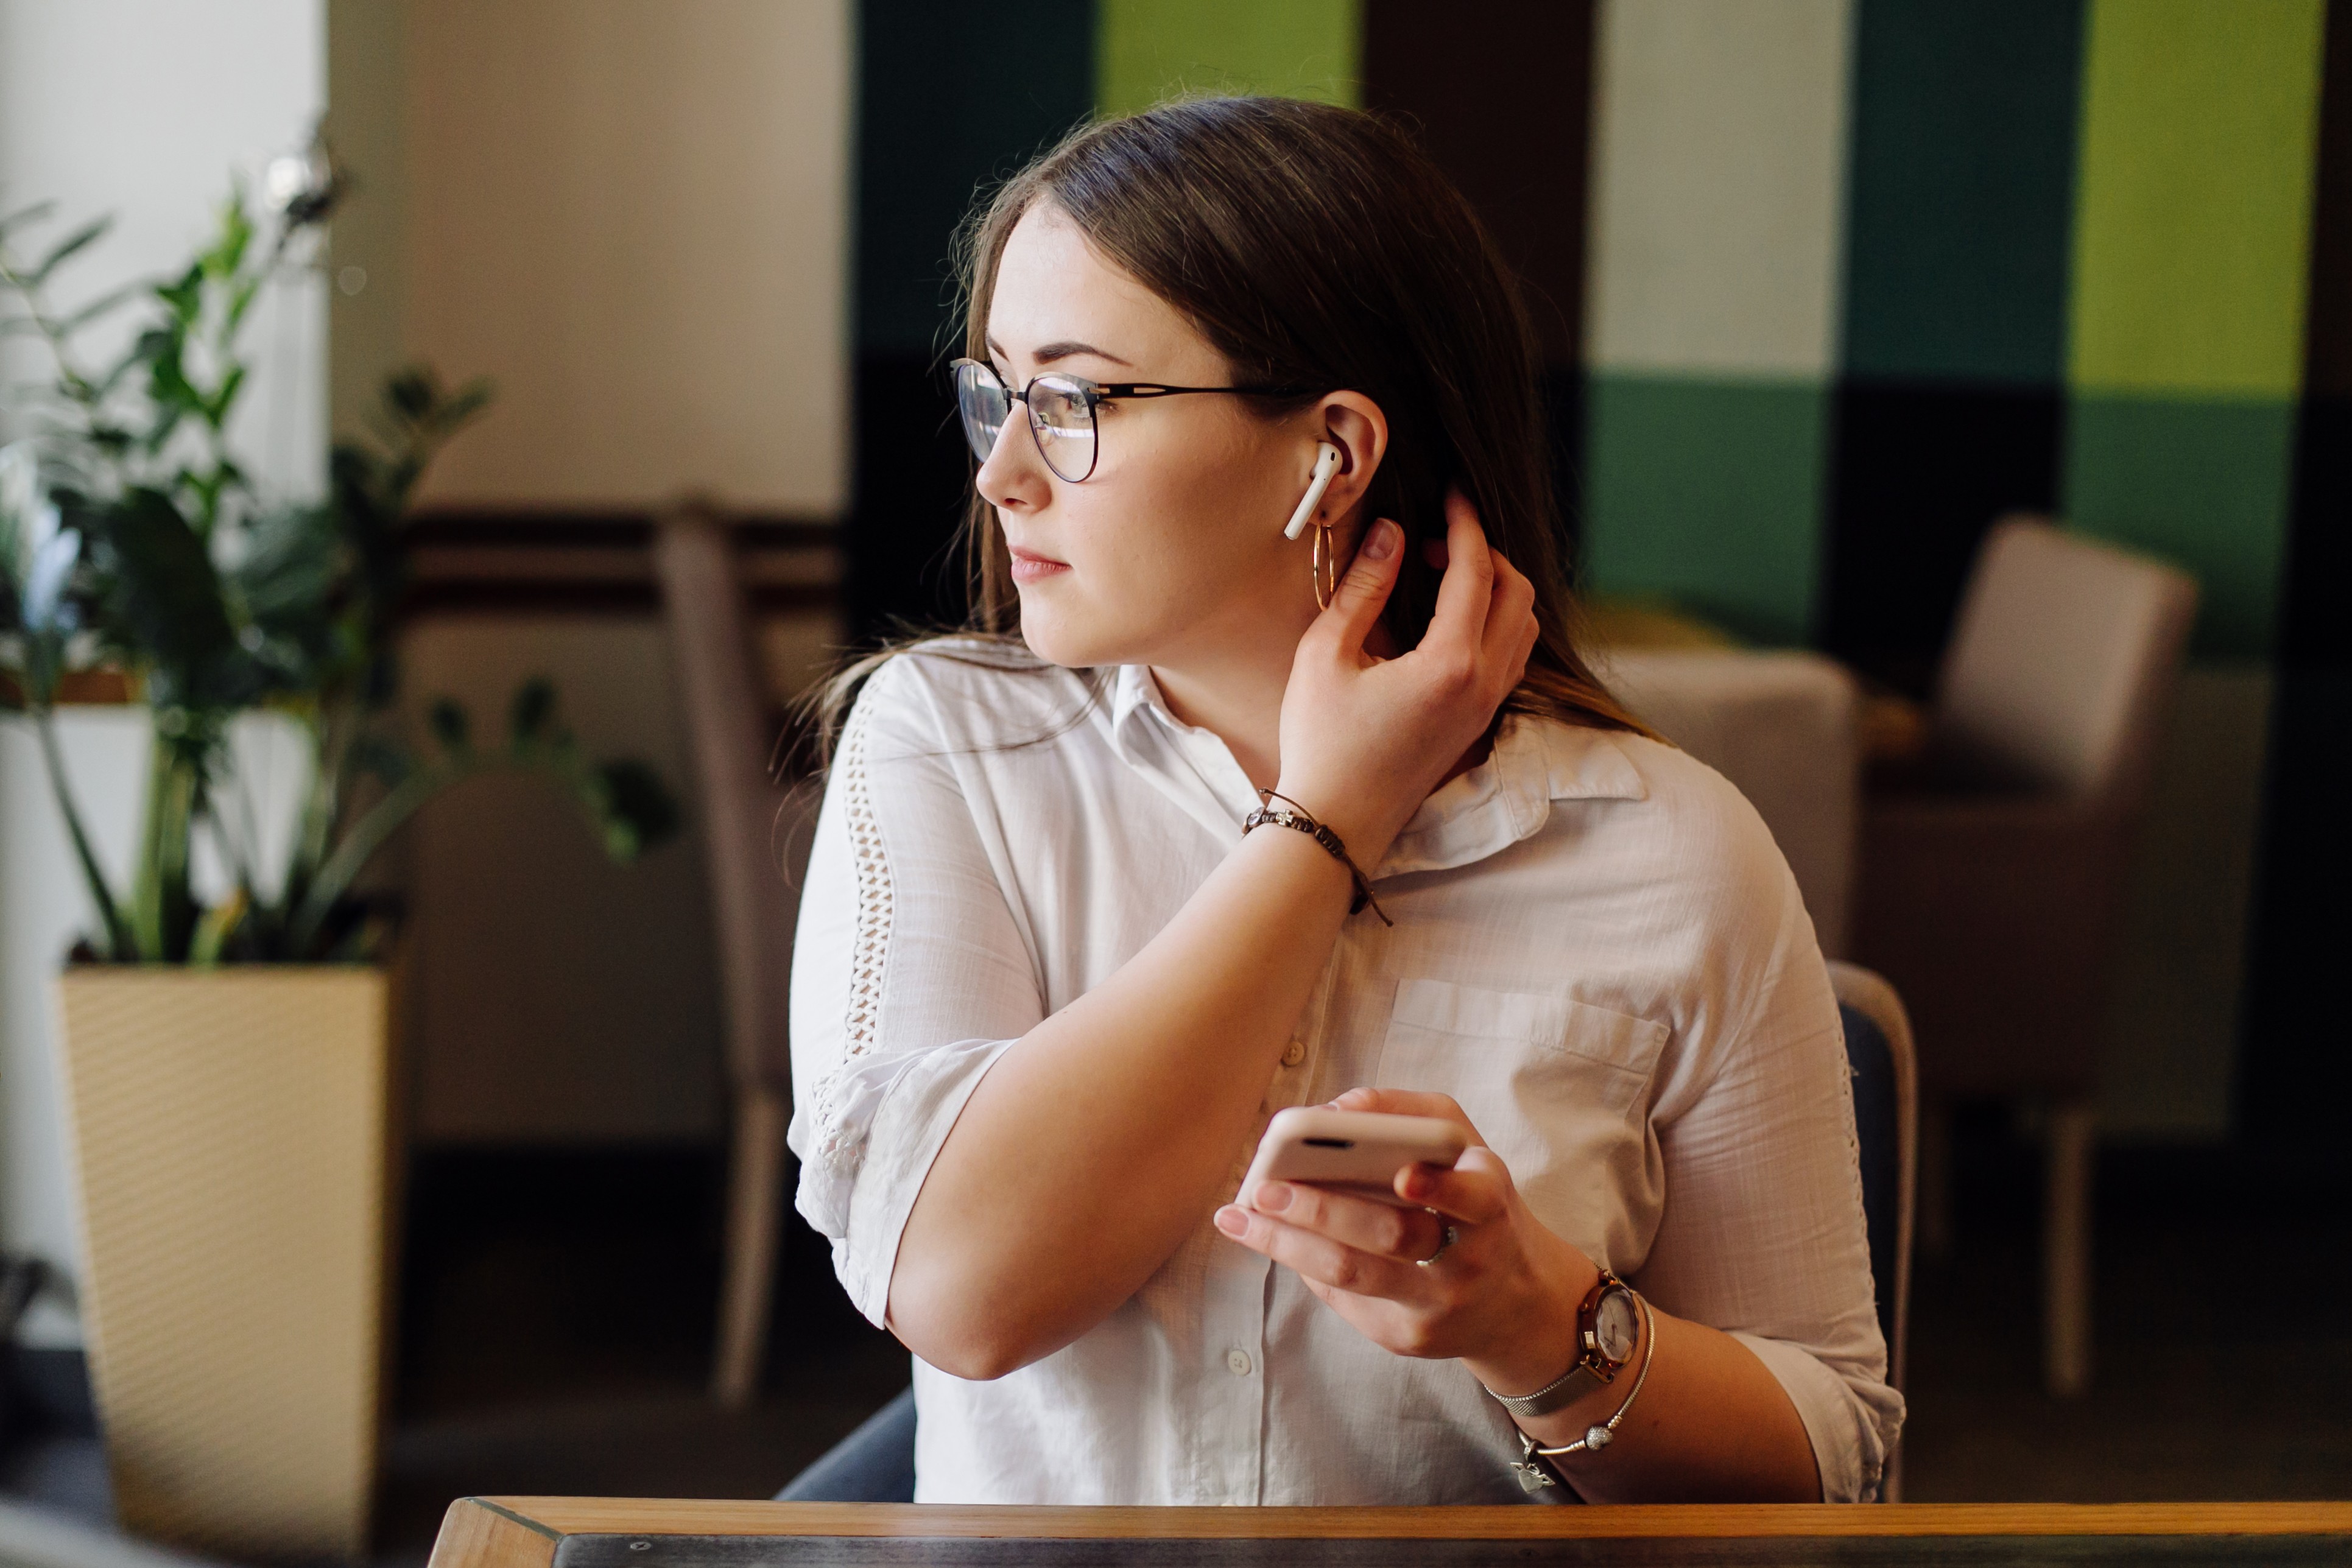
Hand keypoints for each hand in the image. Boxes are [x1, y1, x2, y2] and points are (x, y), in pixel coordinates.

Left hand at [1212, 1087, 1600, 1394]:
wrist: (1517, 1305)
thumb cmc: (1477, 1202)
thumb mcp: (1468, 1149)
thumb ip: (1414, 1114)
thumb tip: (1338, 1107)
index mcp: (1491, 1203)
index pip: (1474, 1197)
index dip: (1440, 1186)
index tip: (1403, 1175)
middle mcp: (1470, 1260)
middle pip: (1392, 1236)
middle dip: (1323, 1209)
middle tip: (1265, 1187)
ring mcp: (1437, 1308)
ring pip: (1353, 1274)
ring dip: (1287, 1243)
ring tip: (1239, 1216)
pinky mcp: (1406, 1339)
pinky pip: (1342, 1297)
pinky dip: (1302, 1261)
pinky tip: (1271, 1238)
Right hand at [1273, 491, 1538, 868]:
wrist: (1336, 822)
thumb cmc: (1322, 742)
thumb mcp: (1326, 655)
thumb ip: (1363, 587)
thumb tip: (1392, 533)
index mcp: (1450, 663)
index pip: (1477, 571)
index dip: (1465, 524)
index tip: (1451, 494)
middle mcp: (1483, 684)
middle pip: (1517, 593)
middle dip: (1485, 553)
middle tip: (1436, 540)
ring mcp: (1486, 708)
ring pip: (1523, 626)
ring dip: (1496, 589)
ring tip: (1442, 577)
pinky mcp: (1478, 724)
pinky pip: (1511, 657)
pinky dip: (1495, 623)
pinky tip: (1449, 621)